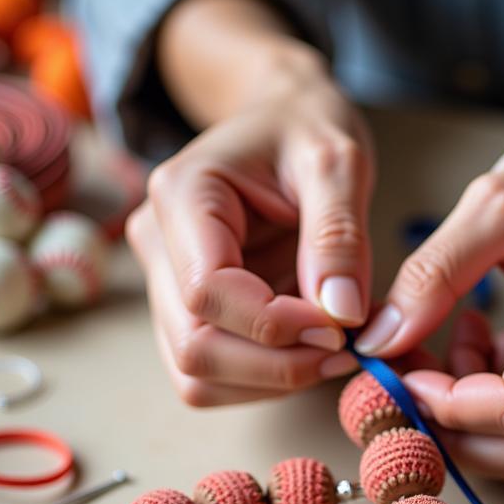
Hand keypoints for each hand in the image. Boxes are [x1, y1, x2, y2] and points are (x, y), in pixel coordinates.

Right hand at [126, 0, 370, 404]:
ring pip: (197, 376)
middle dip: (277, 365)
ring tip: (334, 350)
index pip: (208, 292)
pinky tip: (309, 352)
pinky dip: (264, 382)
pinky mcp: (187, 313)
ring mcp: (166, 284)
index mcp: (182, 194)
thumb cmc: (307, 130)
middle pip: (194, 346)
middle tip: (346, 348)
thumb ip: (339, 235)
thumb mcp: (339, 161)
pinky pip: (212, 378)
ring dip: (271, 382)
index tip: (340, 324)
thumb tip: (342, 316)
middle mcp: (157, 243)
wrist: (285, 121)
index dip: (275, 326)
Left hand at [355, 36, 503, 483]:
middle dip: (454, 429)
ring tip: (434, 350)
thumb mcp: (493, 206)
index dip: (445, 405)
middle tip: (404, 378)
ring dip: (469, 419)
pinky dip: (489, 399)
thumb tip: (378, 341)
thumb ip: (432, 277)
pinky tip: (470, 340)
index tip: (398, 368)